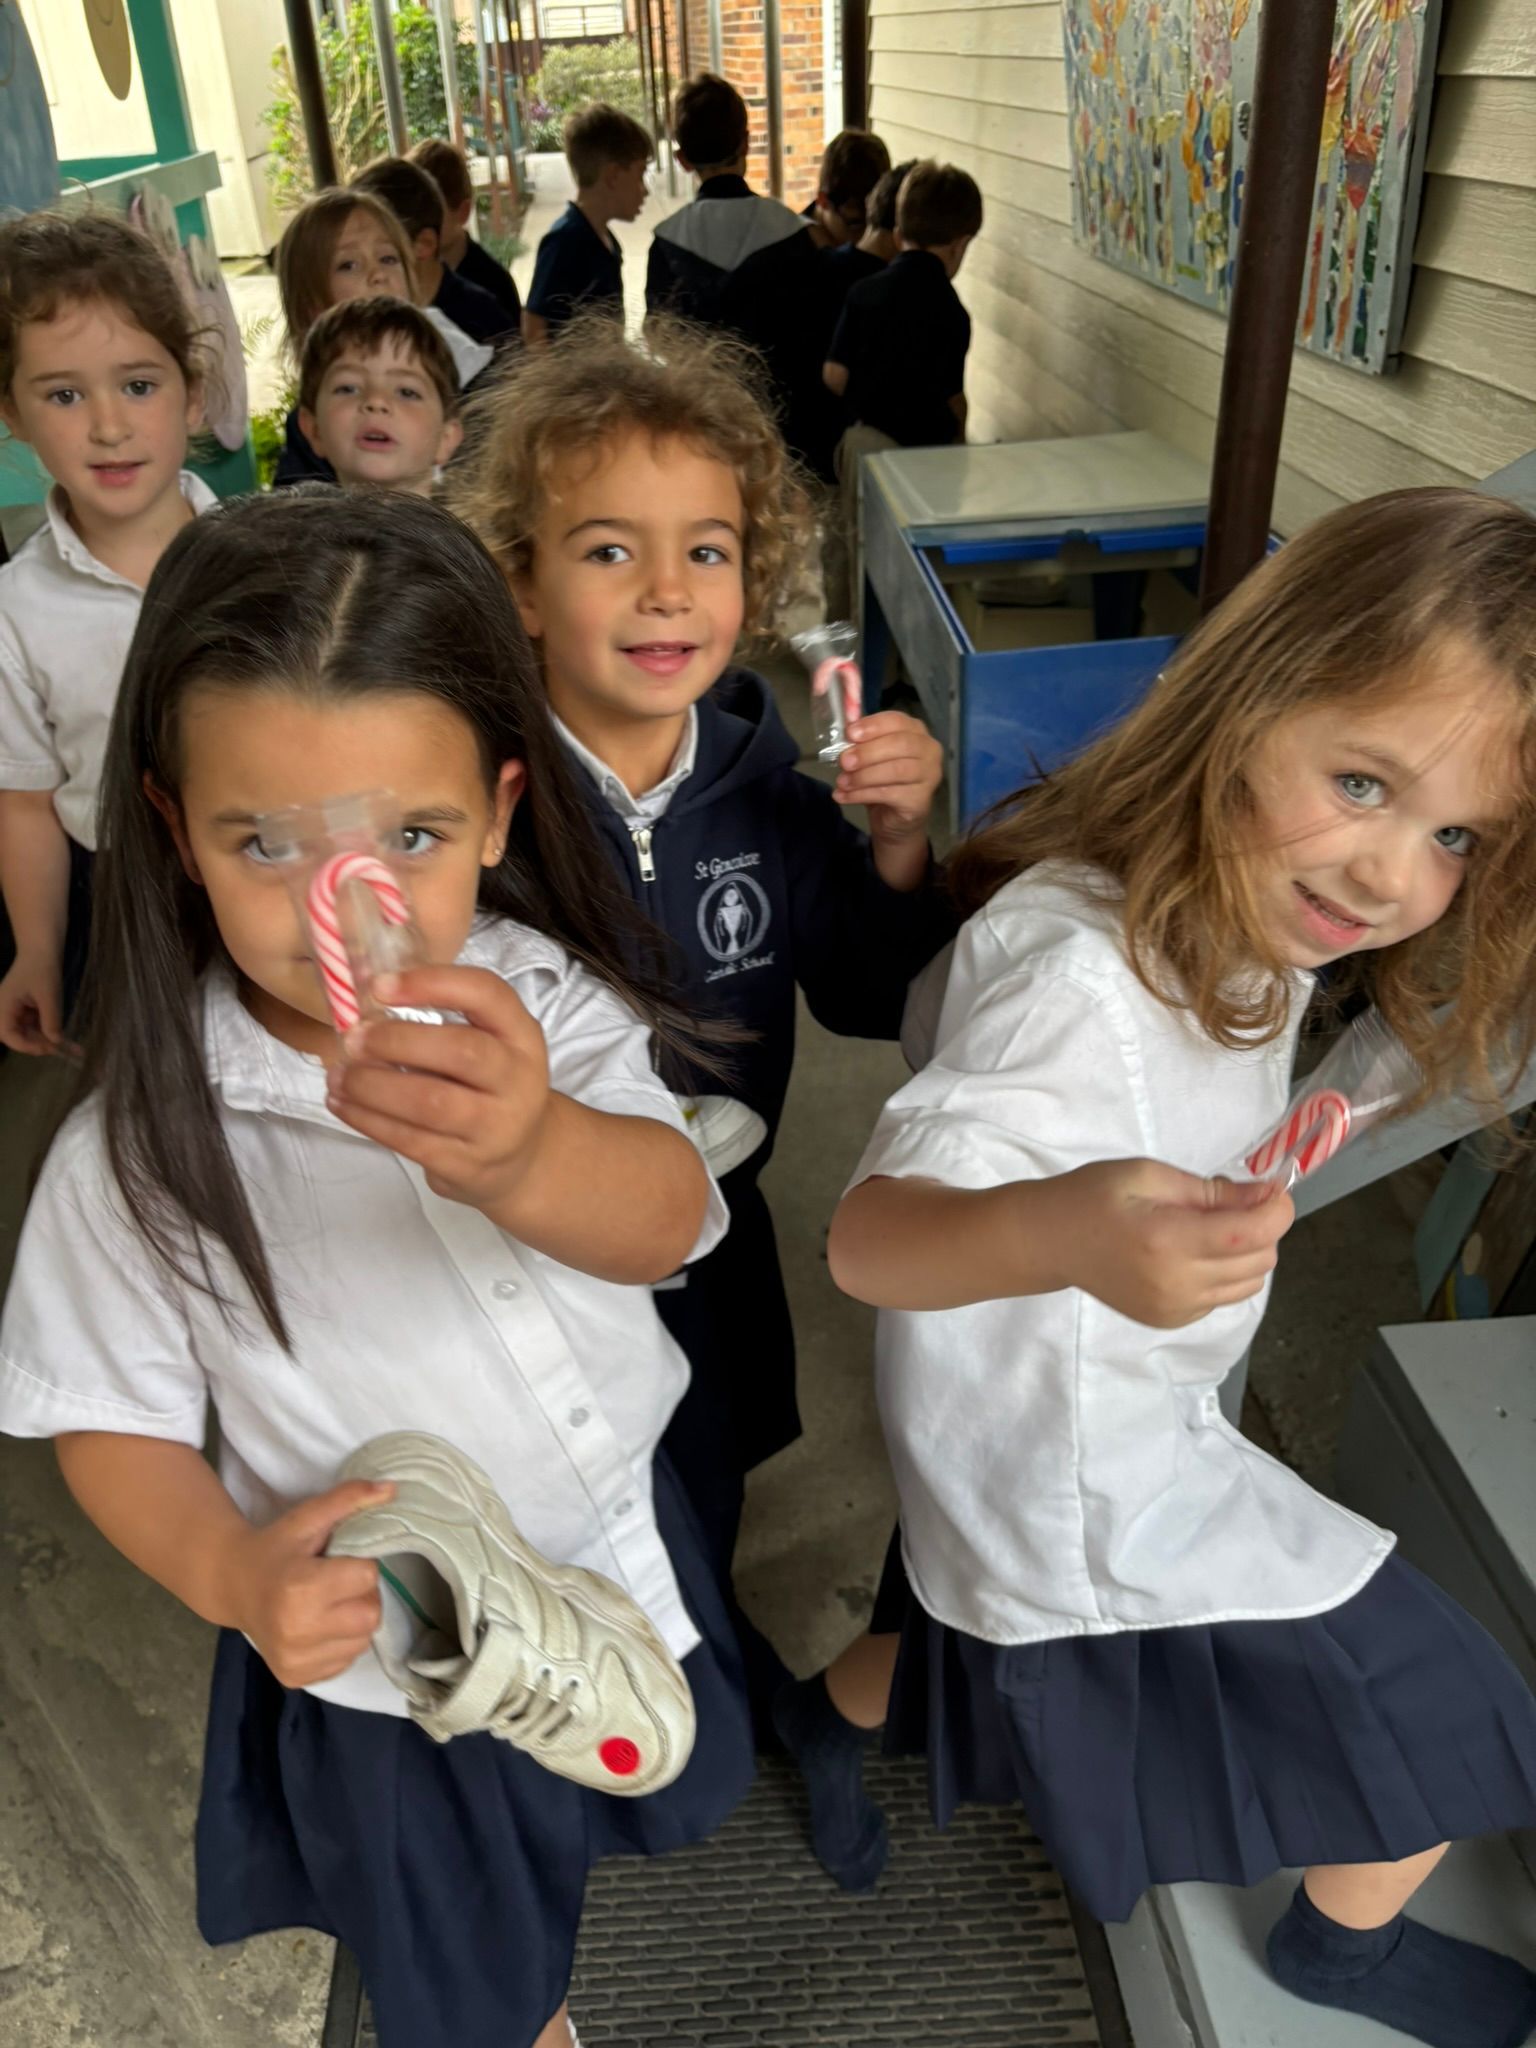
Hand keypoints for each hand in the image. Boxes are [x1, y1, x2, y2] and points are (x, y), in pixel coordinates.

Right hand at [0, 948, 64, 1055]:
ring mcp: (16, 1012)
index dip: (28, 1045)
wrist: (42, 949)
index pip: (8, 1035)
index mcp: (2, 1007)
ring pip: (30, 1034)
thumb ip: (51, 1019)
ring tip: (74, 1049)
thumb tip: (55, 1042)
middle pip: (18, 1037)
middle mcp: (5, 1012)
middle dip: (40, 1045)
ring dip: (49, 1041)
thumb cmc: (42, 968)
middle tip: (63, 1050)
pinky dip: (51, 1032)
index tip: (49, 1048)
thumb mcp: (49, 995)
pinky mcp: (26, 1011)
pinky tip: (70, 1041)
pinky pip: (36, 1026)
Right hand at [218, 1479, 393, 1688]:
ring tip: (327, 1605)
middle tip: (338, 1584)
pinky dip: (340, 1643)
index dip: (360, 1565)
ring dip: (353, 1621)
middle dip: (362, 1596)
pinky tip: (317, 1626)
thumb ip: (349, 1499)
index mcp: (300, 1588)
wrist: (232, 1585)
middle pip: (370, 1614)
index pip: (367, 1576)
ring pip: (362, 1641)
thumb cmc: (276, 1548)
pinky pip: (344, 1662)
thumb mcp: (307, 1518)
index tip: (339, 1561)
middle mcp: (297, 1630)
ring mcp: (295, 1659)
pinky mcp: (295, 1678)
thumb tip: (392, 1489)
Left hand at [325, 964, 551, 1210]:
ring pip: (431, 1102)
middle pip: (462, 1051)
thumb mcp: (487, 1045)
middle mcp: (519, 1078)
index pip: (488, 994)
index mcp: (521, 1035)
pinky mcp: (468, 1164)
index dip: (433, 983)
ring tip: (339, 1075)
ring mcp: (497, 1126)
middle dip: (397, 1041)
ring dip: (373, 1086)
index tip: (380, 986)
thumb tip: (363, 1002)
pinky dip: (368, 1119)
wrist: (518, 1159)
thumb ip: (441, 1021)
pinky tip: (343, 1103)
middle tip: (353, 1039)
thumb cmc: (486, 1087)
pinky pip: (411, 1141)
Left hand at [833, 710, 943, 843]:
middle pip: (900, 744)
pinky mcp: (921, 799)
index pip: (897, 720)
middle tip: (844, 762)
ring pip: (896, 770)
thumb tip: (848, 720)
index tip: (850, 734)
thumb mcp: (869, 754)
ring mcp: (929, 775)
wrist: (892, 817)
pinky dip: (863, 794)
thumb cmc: (882, 779)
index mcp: (916, 731)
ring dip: (863, 776)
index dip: (873, 726)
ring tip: (842, 782)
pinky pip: (890, 793)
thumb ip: (860, 737)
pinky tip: (845, 796)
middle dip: (867, 752)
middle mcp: (929, 750)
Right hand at [1045, 1160, 1294, 1327]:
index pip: (1253, 1234)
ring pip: (1249, 1284)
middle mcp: (1177, 1284)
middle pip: (1261, 1262)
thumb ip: (1211, 1191)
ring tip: (1214, 1230)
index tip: (1273, 1188)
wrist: (1051, 1242)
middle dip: (1263, 1228)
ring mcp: (1175, 1309)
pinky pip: (1222, 1298)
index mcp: (1169, 1240)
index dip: (1277, 1209)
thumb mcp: (1150, 1175)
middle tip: (1236, 1202)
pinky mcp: (1171, 1321)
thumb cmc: (1094, 1196)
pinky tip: (1192, 1254)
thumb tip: (1265, 1195)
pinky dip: (1223, 1274)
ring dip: (1247, 1254)